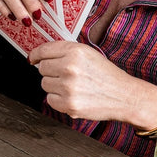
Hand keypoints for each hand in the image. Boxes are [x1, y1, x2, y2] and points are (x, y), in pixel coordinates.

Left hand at [29, 41, 156, 128]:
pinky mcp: (69, 105)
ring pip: (45, 85)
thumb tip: (39, 57)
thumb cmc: (106, 75)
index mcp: (75, 51)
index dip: (36, 55)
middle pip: (42, 68)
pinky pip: (50, 100)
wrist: (123, 96)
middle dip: (51, 72)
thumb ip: (65, 52)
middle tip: (67, 76)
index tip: (32, 59)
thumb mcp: (88, 54)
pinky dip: (59, 100)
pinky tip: (73, 97)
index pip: (44, 51)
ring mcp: (68, 87)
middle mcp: (70, 68)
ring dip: (55, 86)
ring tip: (73, 87)